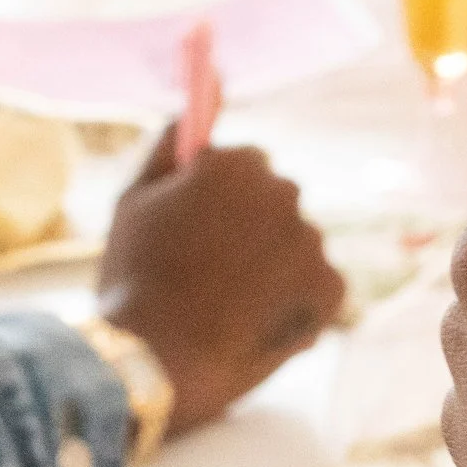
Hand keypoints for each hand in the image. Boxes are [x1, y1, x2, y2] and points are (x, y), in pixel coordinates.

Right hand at [97, 135, 345, 437]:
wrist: (159, 360)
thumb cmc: (135, 278)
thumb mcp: (134, 201)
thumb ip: (169, 148)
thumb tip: (194, 106)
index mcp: (238, 165)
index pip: (245, 164)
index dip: (218, 197)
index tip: (201, 224)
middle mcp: (286, 193)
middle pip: (275, 201)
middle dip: (250, 227)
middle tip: (208, 270)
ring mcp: (313, 242)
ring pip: (295, 246)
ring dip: (271, 265)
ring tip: (224, 303)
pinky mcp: (333, 288)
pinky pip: (313, 286)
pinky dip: (291, 301)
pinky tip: (252, 320)